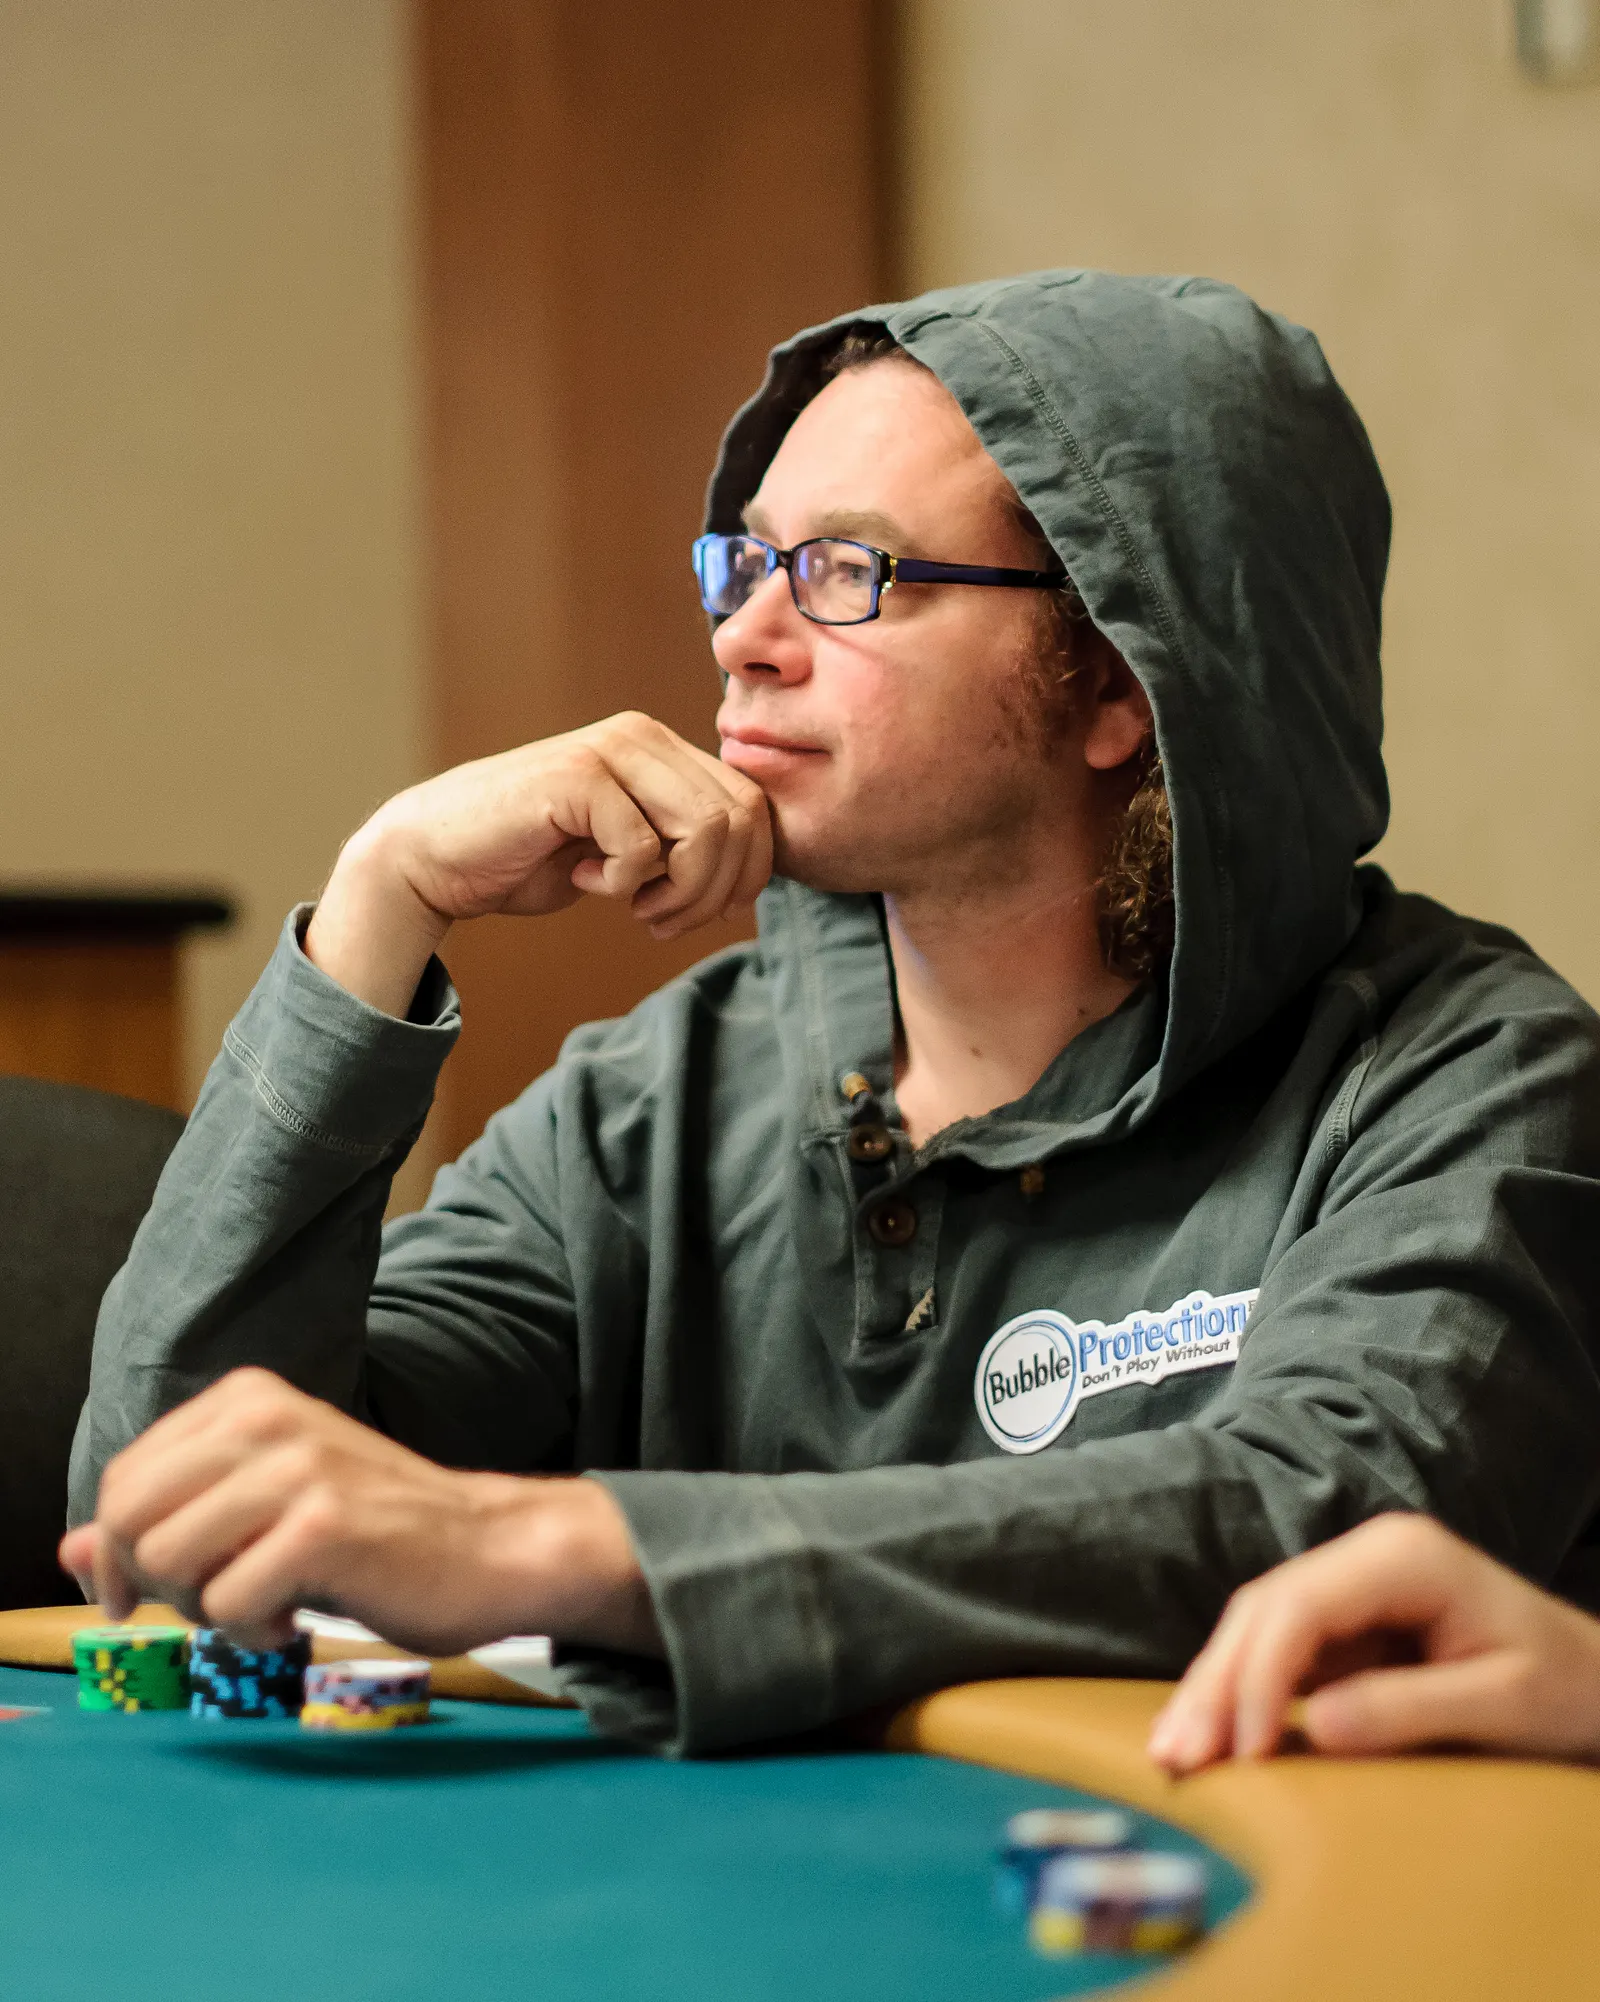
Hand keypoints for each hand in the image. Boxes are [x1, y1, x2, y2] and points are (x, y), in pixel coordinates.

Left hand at [58, 1369, 660, 1660]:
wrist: (489, 1548)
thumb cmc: (375, 1533)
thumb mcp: (261, 1510)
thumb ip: (169, 1521)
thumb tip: (69, 1549)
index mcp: (246, 1398)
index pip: (122, 1480)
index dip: (116, 1552)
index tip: (147, 1596)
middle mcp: (266, 1417)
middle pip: (129, 1520)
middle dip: (157, 1581)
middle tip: (218, 1597)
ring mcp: (297, 1467)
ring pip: (168, 1563)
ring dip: (207, 1608)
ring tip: (266, 1601)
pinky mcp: (324, 1525)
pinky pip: (227, 1606)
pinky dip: (254, 1632)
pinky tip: (298, 1615)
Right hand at [307, 711, 772, 1013]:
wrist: (437, 855)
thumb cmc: (532, 858)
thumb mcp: (628, 852)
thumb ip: (682, 848)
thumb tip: (750, 885)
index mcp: (664, 749)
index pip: (754, 805)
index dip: (750, 871)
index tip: (711, 913)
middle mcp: (643, 736)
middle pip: (741, 818)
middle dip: (717, 890)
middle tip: (667, 921)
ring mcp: (611, 750)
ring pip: (705, 830)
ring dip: (679, 892)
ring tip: (637, 909)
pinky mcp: (578, 776)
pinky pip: (642, 848)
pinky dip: (623, 885)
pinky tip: (582, 879)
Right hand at [1147, 1513, 1599, 1771]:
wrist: (1599, 1678)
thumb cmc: (1567, 1688)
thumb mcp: (1504, 1704)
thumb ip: (1409, 1709)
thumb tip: (1310, 1726)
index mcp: (1403, 1556)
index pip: (1302, 1604)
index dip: (1260, 1673)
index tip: (1244, 1749)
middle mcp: (1366, 1556)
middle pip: (1265, 1608)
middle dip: (1215, 1680)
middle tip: (1176, 1754)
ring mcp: (1352, 1584)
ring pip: (1258, 1624)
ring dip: (1214, 1686)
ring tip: (1173, 1750)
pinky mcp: (1347, 1620)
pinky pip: (1278, 1648)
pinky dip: (1240, 1690)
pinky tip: (1211, 1732)